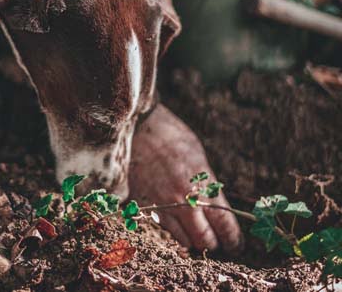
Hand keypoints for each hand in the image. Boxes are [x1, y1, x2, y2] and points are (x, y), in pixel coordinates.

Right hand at [129, 104, 243, 252]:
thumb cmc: (171, 136)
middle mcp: (185, 201)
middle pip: (205, 240)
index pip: (224, 225)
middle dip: (213, 243)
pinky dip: (172, 231)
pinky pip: (163, 229)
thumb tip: (216, 205)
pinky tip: (176, 223)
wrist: (138, 128)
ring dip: (192, 241)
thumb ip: (207, 184)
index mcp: (203, 186)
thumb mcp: (198, 158)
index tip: (235, 245)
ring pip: (183, 240)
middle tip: (217, 242)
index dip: (233, 240)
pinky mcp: (145, 205)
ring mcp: (163, 205)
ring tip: (196, 235)